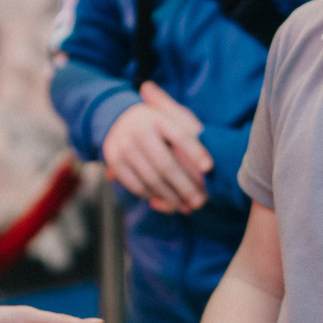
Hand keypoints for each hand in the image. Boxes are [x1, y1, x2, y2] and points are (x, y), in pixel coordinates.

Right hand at [101, 82, 212, 212]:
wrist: (119, 118)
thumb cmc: (158, 122)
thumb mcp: (173, 116)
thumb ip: (191, 130)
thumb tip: (207, 159)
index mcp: (158, 116)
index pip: (180, 136)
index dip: (195, 152)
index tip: (209, 168)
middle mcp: (138, 130)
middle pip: (165, 164)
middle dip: (184, 186)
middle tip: (200, 201)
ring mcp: (123, 146)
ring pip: (151, 179)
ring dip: (170, 197)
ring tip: (186, 206)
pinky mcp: (113, 161)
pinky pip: (136, 186)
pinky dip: (153, 196)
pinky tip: (166, 201)